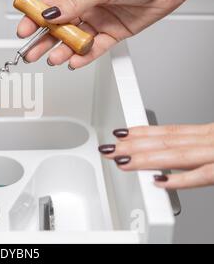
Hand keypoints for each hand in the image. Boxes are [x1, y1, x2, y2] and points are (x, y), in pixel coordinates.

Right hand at [17, 0, 213, 68]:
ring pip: (74, 40)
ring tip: (52, 59)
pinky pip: (94, 48)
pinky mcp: (112, 33)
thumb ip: (74, 3)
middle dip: (43, 40)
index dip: (34, 18)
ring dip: (62, 50)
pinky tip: (74, 61)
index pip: (49, 5)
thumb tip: (50, 14)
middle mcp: (85, 5)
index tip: (22, 30)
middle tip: (30, 53)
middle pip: (58, 27)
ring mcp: (98, 20)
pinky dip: (84, 56)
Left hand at [98, 124, 213, 188]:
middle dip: (134, 145)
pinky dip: (179, 179)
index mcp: (211, 134)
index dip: (143, 133)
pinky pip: (202, 175)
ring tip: (121, 160)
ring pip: (177, 156)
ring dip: (145, 158)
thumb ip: (201, 150)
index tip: (122, 134)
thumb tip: (179, 155)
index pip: (171, 132)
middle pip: (167, 142)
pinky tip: (158, 181)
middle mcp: (212, 140)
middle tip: (110, 148)